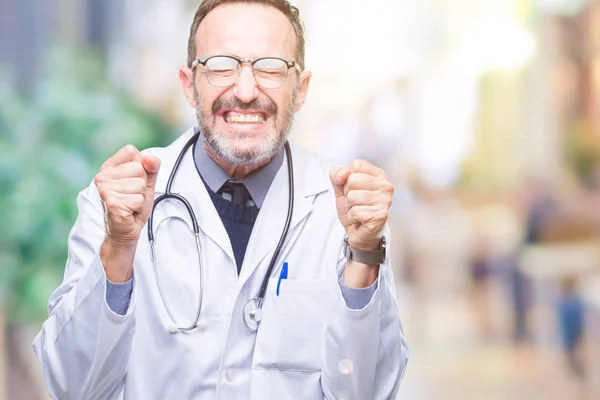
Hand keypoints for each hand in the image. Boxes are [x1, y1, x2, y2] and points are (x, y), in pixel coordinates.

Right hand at [94, 145, 159, 281]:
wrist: (126, 230)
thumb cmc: (133, 205)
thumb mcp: (145, 182)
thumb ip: (151, 167)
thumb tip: (150, 158)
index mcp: (108, 167)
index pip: (132, 152)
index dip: (141, 167)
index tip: (133, 180)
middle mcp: (102, 177)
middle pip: (139, 168)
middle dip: (142, 185)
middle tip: (132, 196)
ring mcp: (105, 190)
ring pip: (140, 184)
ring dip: (140, 197)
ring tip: (130, 204)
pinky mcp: (112, 203)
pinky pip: (138, 199)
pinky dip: (138, 207)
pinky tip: (129, 211)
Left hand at [330, 160, 392, 251]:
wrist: (360, 234)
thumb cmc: (355, 208)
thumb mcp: (342, 189)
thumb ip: (338, 176)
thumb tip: (342, 173)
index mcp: (379, 175)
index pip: (356, 165)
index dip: (347, 178)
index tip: (354, 190)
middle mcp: (386, 186)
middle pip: (352, 180)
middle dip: (347, 194)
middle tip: (356, 203)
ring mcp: (385, 201)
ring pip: (352, 197)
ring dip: (350, 207)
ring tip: (358, 212)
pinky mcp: (381, 216)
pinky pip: (355, 212)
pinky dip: (352, 218)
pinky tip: (360, 220)